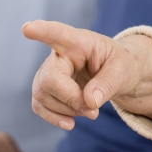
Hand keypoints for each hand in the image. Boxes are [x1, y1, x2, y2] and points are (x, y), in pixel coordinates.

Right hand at [24, 20, 151, 129]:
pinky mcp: (46, 90)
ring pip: (43, 95)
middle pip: (49, 78)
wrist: (116, 75)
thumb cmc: (119, 65)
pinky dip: (55, 118)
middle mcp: (59, 54)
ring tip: (90, 111)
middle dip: (70, 99)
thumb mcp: (123, 70)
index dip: (42, 31)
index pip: (58, 34)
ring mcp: (49, 72)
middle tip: (94, 110)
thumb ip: (108, 83)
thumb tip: (89, 102)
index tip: (28, 29)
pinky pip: (39, 106)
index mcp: (79, 42)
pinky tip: (70, 122)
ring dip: (67, 110)